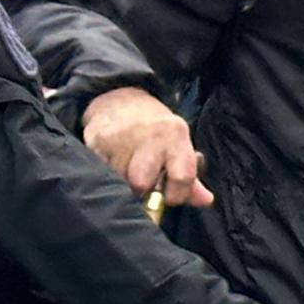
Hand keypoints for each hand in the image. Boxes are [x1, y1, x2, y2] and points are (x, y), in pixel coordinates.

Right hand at [82, 86, 211, 205]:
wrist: (121, 102)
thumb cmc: (156, 133)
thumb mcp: (178, 148)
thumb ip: (190, 179)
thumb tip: (205, 200)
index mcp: (177, 135)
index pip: (182, 177)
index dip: (176, 196)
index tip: (169, 197)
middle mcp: (151, 134)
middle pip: (142, 183)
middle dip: (141, 190)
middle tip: (143, 183)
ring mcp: (122, 136)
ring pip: (118, 181)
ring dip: (121, 183)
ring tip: (126, 169)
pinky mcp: (98, 139)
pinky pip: (100, 172)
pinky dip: (105, 174)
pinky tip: (111, 162)